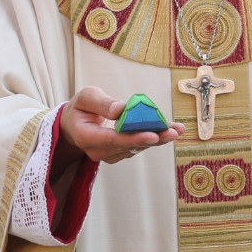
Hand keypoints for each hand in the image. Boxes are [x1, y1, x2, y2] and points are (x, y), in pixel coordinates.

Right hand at [53, 86, 182, 167]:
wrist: (74, 124)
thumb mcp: (86, 97)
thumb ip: (101, 103)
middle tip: (172, 132)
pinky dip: (154, 138)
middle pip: (128, 146)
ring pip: (136, 148)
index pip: (111, 139)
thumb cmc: (81, 108)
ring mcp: (109, 155)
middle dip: (152, 139)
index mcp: (85, 136)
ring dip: (158, 139)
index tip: (152, 135)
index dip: (133, 138)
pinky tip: (169, 130)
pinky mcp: (119, 153)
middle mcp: (97, 151)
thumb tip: (121, 109)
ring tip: (176, 129)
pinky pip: (138, 146)